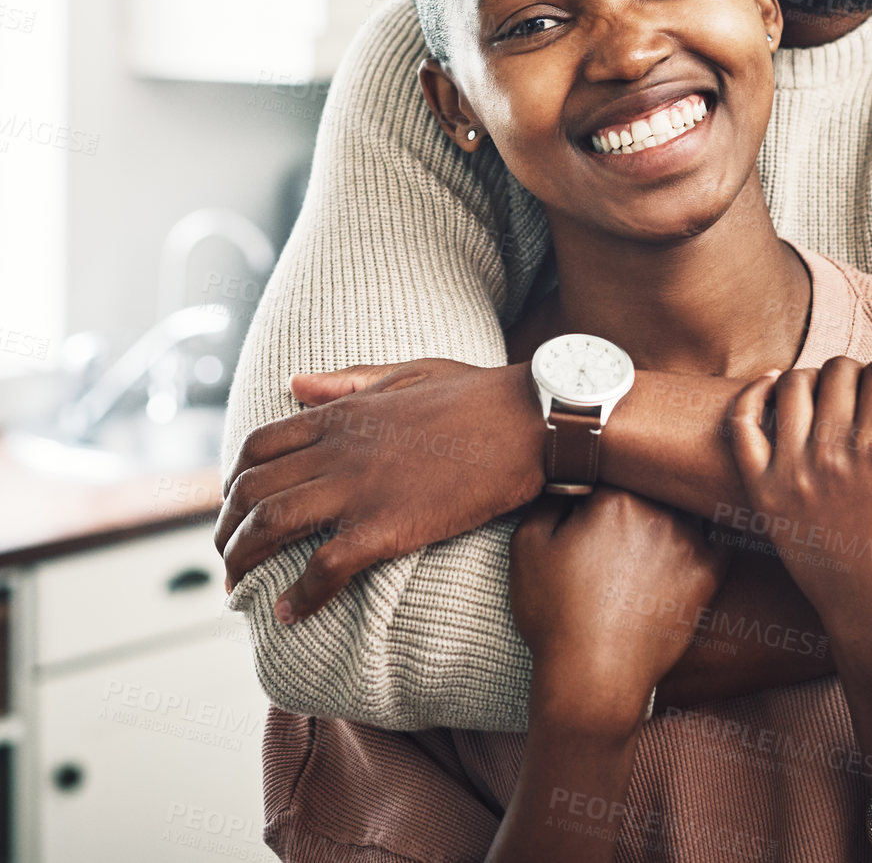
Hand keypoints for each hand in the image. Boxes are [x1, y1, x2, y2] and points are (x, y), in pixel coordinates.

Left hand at [216, 358, 542, 622]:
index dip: (233, 485)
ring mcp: (360, 488)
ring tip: (243, 590)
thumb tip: (294, 383)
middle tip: (230, 562)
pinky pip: (324, 568)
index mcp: (342, 415)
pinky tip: (290, 613)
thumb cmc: (479, 395)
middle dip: (227, 532)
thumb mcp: (407, 373)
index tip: (236, 510)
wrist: (530, 419)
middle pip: (251, 492)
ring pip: (271, 528)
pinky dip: (299, 596)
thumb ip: (347, 381)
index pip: (256, 448)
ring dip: (245, 563)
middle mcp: (339, 450)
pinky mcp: (388, 525)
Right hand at [511, 489, 728, 732]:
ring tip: (666, 505)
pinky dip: (715, 526)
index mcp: (616, 496)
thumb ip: (548, 499)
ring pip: (689, 500)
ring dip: (677, 500)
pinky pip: (723, 534)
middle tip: (631, 493)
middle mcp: (659, 510)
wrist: (594, 679)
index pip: (617, 462)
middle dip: (643, 482)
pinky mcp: (708, 573)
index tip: (597, 482)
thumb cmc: (555, 615)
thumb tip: (568, 477)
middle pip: (656, 478)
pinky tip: (710, 523)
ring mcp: (689, 541)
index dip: (605, 470)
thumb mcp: (527, 547)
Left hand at [728, 355, 871, 643]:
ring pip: (794, 386)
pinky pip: (743, 424)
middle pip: (838, 372)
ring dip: (815, 377)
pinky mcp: (762, 492)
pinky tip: (772, 383)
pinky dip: (753, 392)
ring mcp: (791, 472)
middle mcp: (833, 453)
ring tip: (830, 393)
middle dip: (857, 372)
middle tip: (865, 393)